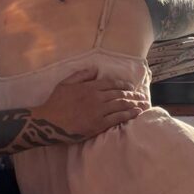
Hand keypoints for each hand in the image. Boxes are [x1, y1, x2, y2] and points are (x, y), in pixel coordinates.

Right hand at [33, 67, 147, 140]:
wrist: (49, 121)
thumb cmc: (56, 102)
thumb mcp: (65, 83)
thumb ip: (81, 75)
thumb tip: (94, 70)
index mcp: (89, 86)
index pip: (111, 83)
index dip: (123, 85)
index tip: (130, 87)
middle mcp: (96, 97)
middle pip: (119, 94)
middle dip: (133, 94)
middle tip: (142, 96)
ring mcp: (98, 111)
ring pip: (121, 105)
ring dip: (134, 103)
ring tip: (143, 104)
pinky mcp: (98, 124)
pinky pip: (117, 118)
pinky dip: (129, 114)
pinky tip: (136, 113)